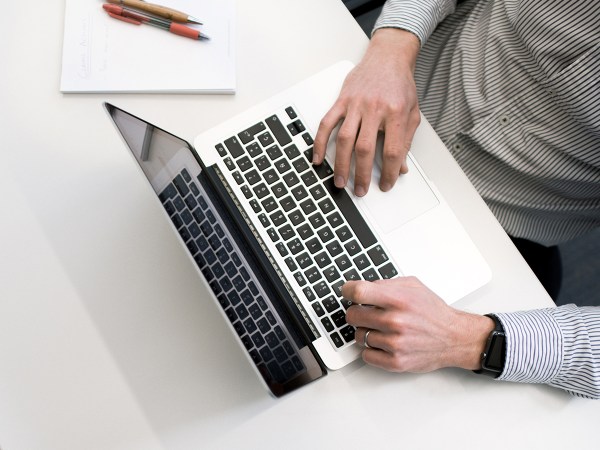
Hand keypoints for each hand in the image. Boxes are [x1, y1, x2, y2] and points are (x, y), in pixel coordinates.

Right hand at [313, 28, 420, 196]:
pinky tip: (318, 157)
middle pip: (365, 148)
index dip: (390, 172)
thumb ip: (405, 140)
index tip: (387, 184)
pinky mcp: (342, 100)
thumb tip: (401, 167)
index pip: (392, 150)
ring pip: (345, 139)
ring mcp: (355, 104)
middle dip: (362, 174)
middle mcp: (374, 108)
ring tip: (340, 181)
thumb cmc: (400, 84)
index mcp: (395, 113)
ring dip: (341, 164)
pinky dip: (320, 142)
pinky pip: (327, 123)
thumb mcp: (412, 113)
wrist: (388, 57)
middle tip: (360, 190)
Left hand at [343, 277, 494, 372]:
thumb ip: (386, 284)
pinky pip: (366, 355)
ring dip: (366, 331)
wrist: (454, 338)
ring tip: (382, 328)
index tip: (347, 292)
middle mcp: (395, 321)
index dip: (347, 291)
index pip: (358, 292)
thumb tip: (362, 286)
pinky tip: (383, 342)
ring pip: (359, 336)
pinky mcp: (395, 362)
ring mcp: (394, 343)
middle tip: (366, 313)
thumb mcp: (413, 286)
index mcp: (398, 300)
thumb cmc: (433, 312)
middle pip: (353, 315)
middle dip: (357, 312)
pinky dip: (371, 349)